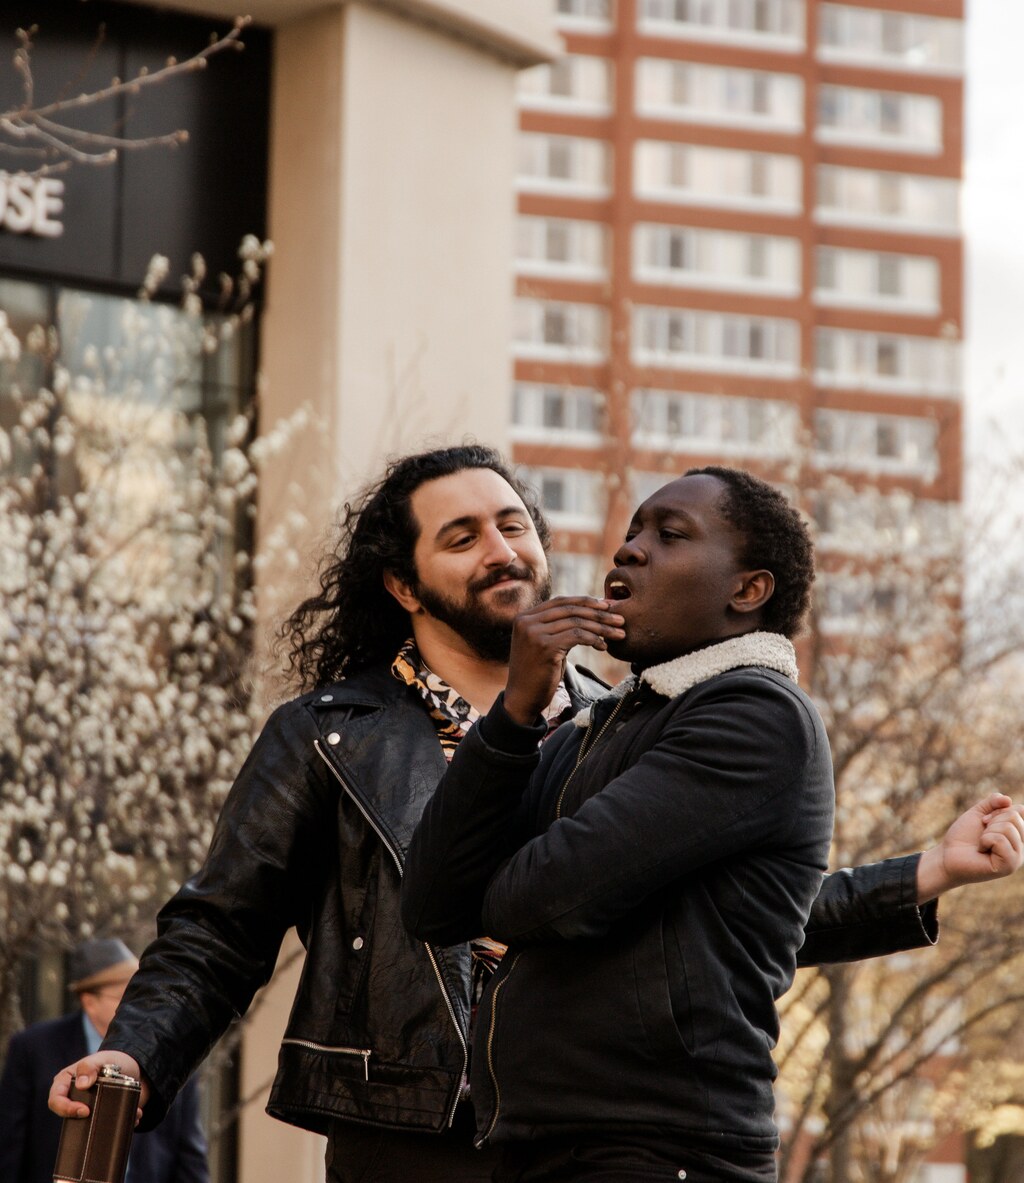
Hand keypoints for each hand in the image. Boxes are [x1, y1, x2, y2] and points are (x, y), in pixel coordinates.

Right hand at [48, 1050, 147, 1122]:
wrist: (134, 1067)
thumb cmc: (112, 1060)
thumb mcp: (101, 1058)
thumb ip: (89, 1066)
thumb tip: (81, 1084)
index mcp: (66, 1083)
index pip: (55, 1100)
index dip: (66, 1109)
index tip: (84, 1111)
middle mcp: (74, 1099)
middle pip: (70, 1119)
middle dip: (88, 1121)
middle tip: (105, 1116)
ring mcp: (88, 1110)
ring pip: (91, 1126)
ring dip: (109, 1124)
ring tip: (128, 1116)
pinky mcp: (103, 1117)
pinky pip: (108, 1126)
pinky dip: (124, 1122)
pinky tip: (137, 1116)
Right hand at [503, 596, 624, 725]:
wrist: (522, 700)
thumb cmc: (537, 674)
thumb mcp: (544, 644)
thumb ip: (556, 628)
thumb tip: (585, 613)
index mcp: (524, 617)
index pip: (560, 601)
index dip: (585, 602)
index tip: (606, 606)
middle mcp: (526, 622)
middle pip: (570, 610)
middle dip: (599, 613)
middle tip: (620, 619)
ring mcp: (534, 633)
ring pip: (576, 622)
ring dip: (602, 627)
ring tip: (619, 634)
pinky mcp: (544, 647)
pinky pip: (577, 636)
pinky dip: (594, 639)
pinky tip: (603, 647)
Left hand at [916, 793, 1023, 901]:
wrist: (948, 854)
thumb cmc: (963, 836)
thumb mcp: (978, 813)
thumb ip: (993, 802)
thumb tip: (1008, 799)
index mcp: (1017, 834)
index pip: (1019, 811)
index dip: (997, 810)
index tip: (984, 820)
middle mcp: (1021, 846)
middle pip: (1014, 817)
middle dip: (992, 820)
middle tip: (982, 834)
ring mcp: (1017, 857)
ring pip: (1008, 827)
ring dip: (987, 832)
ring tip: (982, 843)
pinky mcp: (1009, 866)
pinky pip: (1000, 840)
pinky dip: (986, 840)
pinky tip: (982, 851)